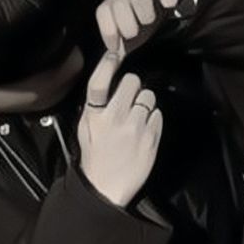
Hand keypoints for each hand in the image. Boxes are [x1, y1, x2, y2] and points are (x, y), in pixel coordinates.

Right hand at [78, 51, 162, 207]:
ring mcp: (135, 128)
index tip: (114, 54)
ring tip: (136, 119)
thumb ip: (95, 107)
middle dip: (133, 86)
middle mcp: (115, 118)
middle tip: (129, 99)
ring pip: (149, 96)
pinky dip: (153, 119)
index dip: (107, 64)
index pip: (99, 82)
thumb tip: (108, 84)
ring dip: (145, 103)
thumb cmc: (95, 158)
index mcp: (94, 116)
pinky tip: (144, 131)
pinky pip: (158, 114)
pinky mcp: (151, 137)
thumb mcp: (85, 130)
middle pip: (132, 82)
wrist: (106, 188)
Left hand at [95, 0, 195, 54]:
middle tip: (133, 33)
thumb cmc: (140, 17)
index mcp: (114, 3)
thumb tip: (107, 70)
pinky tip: (169, 3)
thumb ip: (118, 51)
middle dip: (125, 22)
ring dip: (144, 11)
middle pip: (120, 3)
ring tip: (150, 20)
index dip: (108, 31)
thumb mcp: (128, 34)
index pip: (103, 12)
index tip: (116, 48)